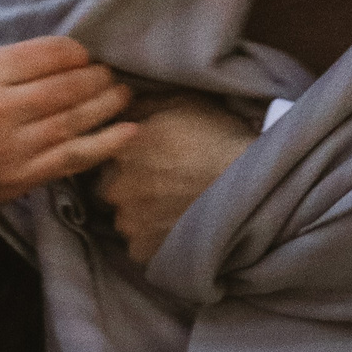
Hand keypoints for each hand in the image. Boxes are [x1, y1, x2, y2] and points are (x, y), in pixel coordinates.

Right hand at [0, 37, 137, 223]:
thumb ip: (10, 56)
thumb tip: (67, 51)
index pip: (49, 54)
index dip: (77, 52)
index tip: (86, 53)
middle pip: (67, 88)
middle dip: (99, 76)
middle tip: (115, 70)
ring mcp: (10, 149)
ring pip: (75, 121)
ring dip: (108, 105)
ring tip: (125, 92)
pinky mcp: (19, 178)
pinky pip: (73, 159)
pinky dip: (106, 144)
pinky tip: (129, 131)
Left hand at [93, 95, 255, 263]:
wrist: (249, 182)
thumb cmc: (218, 136)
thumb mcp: (181, 102)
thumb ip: (141, 104)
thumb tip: (117, 102)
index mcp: (120, 148)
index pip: (102, 151)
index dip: (125, 154)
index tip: (145, 155)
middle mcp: (116, 186)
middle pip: (109, 186)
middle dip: (128, 183)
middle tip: (161, 179)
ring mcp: (129, 221)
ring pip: (124, 216)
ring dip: (139, 211)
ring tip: (172, 202)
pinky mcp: (144, 249)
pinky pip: (138, 244)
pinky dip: (152, 236)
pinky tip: (174, 222)